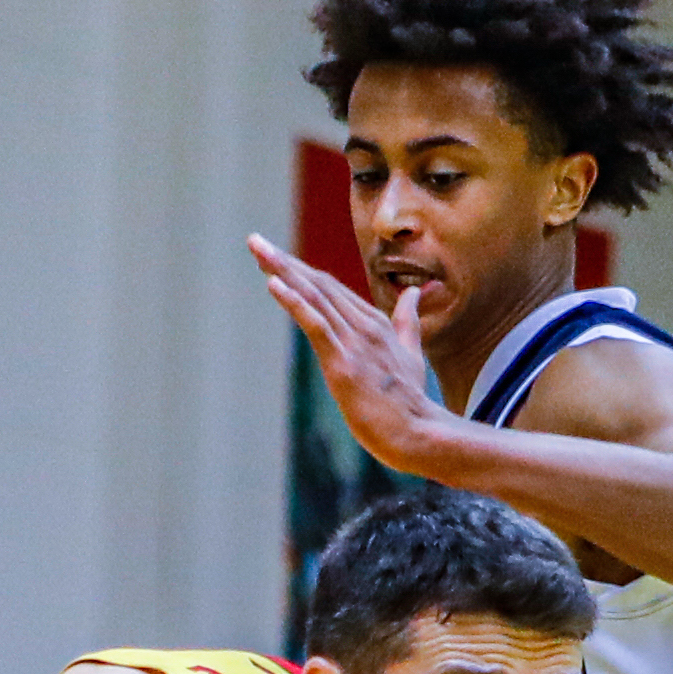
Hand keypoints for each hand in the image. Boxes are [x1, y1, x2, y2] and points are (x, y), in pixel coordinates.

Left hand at [247, 239, 464, 479]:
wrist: (417, 432)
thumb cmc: (410, 399)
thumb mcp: (412, 351)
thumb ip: (409, 319)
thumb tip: (415, 292)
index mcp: (375, 322)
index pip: (332, 288)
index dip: (301, 270)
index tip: (274, 255)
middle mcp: (364, 325)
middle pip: (318, 284)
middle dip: (284, 261)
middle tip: (255, 241)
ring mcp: (354, 343)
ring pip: (314, 297)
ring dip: (282, 271)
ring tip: (258, 251)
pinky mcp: (343, 363)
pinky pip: (315, 325)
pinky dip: (294, 302)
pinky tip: (273, 284)